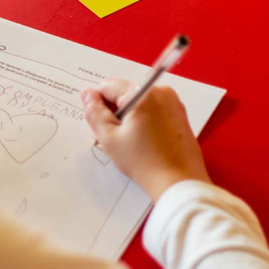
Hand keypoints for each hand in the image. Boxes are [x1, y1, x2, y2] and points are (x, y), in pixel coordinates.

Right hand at [81, 79, 210, 200]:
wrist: (179, 181)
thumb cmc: (142, 161)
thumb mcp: (110, 139)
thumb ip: (94, 113)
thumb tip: (87, 93)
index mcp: (142, 92)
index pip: (107, 87)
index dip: (100, 107)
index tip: (108, 129)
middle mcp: (160, 89)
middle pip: (124, 92)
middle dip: (117, 111)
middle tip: (121, 137)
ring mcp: (173, 101)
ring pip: (139, 100)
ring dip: (131, 116)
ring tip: (136, 141)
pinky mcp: (181, 112)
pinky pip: (154, 107)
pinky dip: (146, 119)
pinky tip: (149, 140)